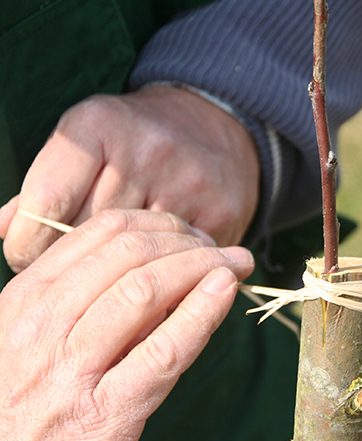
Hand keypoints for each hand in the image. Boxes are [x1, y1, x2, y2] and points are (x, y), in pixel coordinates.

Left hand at [0, 85, 258, 272]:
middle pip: (89, 234)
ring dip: (120, 274)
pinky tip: (155, 271)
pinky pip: (179, 262)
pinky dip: (164, 275)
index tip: (30, 259)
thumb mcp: (86, 143)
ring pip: (135, 254)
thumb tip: (1, 231)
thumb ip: (41, 188)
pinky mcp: (220, 211)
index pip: (46, 205)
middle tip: (72, 274)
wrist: (215, 122)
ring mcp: (187, 181)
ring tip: (112, 279)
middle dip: (74, 262)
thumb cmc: (134, 140)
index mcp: (97, 127)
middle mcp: (144, 150)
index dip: (27, 245)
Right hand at [0, 209, 252, 440]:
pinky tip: (226, 292)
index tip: (190, 232)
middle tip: (221, 248)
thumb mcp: (37, 337)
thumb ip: (84, 297)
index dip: (160, 223)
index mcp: (26, 299)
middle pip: (130, 252)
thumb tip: (160, 262)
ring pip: (146, 289)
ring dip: (203, 267)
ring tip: (235, 264)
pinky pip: (164, 351)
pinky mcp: (106, 413)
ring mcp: (72, 370)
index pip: (102, 231)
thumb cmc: (30, 398)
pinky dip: (202, 312)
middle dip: (188, 241)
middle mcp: (42, 326)